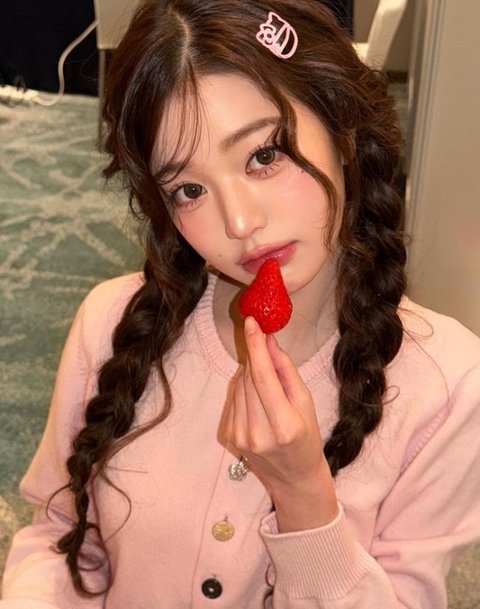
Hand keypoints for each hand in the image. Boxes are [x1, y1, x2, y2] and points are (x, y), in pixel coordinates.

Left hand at [227, 316, 338, 530]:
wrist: (294, 478)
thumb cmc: (307, 438)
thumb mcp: (306, 402)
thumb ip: (286, 371)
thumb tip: (269, 341)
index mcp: (283, 425)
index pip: (263, 377)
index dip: (255, 347)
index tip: (252, 322)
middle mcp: (258, 433)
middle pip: (249, 379)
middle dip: (255, 357)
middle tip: (264, 344)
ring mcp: (241, 437)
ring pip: (239, 386)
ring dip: (251, 374)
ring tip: (268, 383)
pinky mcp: (231, 438)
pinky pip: (235, 399)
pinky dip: (245, 390)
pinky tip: (258, 398)